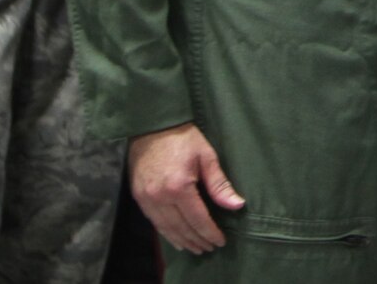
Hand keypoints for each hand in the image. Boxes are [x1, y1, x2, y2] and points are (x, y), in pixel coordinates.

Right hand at [129, 122, 245, 254]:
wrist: (152, 126)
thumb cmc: (182, 138)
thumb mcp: (206, 156)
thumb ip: (219, 184)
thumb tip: (237, 205)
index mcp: (179, 186)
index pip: (197, 219)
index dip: (210, 232)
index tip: (220, 241)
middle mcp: (160, 197)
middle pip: (182, 227)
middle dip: (198, 240)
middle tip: (210, 248)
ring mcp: (147, 199)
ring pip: (166, 229)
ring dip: (182, 241)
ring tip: (196, 248)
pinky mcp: (139, 197)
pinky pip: (154, 222)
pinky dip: (166, 234)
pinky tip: (176, 239)